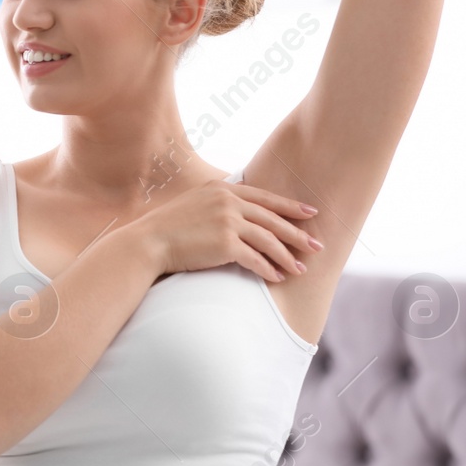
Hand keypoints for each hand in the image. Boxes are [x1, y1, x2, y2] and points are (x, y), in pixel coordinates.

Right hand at [120, 176, 321, 283]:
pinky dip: (269, 269)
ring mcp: (228, 221)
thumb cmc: (168, 227)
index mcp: (223, 189)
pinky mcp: (225, 243)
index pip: (265, 197)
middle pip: (272, 219)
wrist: (149, 242)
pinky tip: (277, 277)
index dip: (290, 207)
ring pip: (268, 240)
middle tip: (316, 245)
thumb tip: (239, 212)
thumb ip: (218, 202)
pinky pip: (256, 258)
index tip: (310, 214)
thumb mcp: (195, 203)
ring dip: (287, 257)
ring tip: (300, 269)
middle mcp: (228, 201)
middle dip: (297, 234)